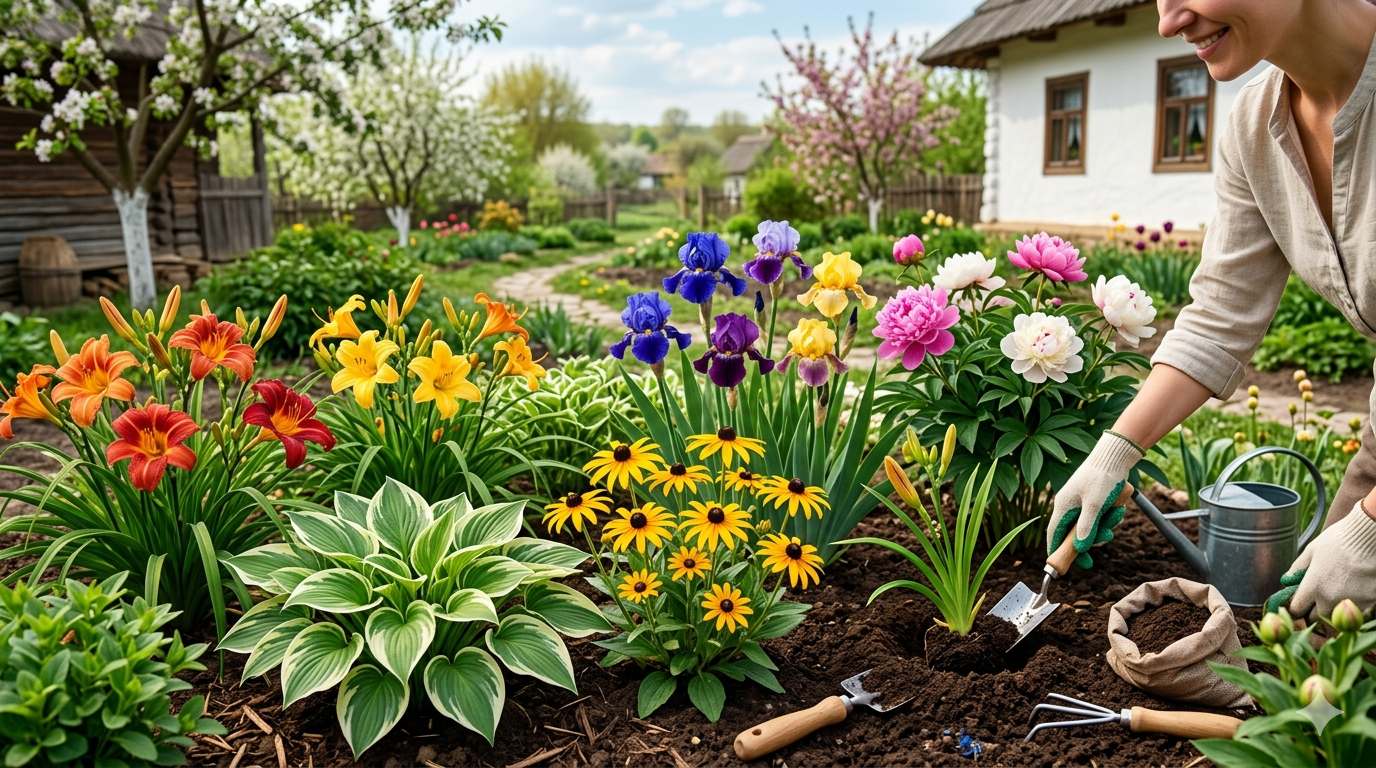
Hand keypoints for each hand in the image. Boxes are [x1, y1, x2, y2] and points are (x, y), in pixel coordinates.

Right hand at [1047, 431, 1142, 568]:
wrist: (1115, 456)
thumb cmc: (1101, 478)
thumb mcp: (1094, 505)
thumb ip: (1086, 528)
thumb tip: (1079, 549)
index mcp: (1063, 506)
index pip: (1053, 534)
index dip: (1056, 550)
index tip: (1062, 566)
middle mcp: (1070, 506)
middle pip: (1075, 534)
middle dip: (1092, 539)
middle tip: (1105, 542)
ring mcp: (1082, 503)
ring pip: (1091, 526)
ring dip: (1105, 526)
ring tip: (1117, 514)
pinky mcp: (1095, 501)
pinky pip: (1100, 518)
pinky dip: (1110, 517)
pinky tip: (1118, 508)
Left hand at [1266, 502, 1375, 620]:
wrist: (1367, 538)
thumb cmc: (1337, 541)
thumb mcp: (1311, 551)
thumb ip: (1297, 568)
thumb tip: (1286, 580)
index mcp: (1312, 587)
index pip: (1297, 609)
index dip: (1295, 607)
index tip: (1298, 602)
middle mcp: (1329, 599)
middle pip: (1315, 618)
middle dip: (1312, 611)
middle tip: (1314, 601)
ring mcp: (1349, 602)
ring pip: (1335, 616)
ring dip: (1331, 609)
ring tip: (1333, 593)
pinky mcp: (1367, 602)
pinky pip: (1354, 610)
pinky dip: (1349, 604)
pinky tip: (1350, 589)